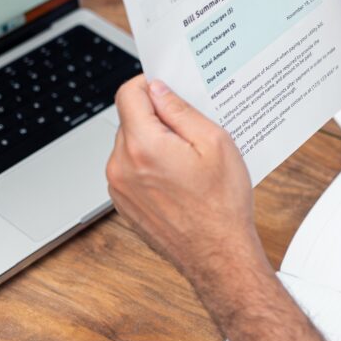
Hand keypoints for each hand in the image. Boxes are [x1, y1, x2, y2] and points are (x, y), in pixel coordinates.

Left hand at [106, 76, 266, 282]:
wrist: (218, 256)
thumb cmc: (221, 205)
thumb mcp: (214, 142)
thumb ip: (180, 110)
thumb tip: (159, 90)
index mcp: (143, 146)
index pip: (128, 93)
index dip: (149, 84)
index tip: (166, 88)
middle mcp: (121, 166)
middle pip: (130, 120)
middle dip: (157, 118)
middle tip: (191, 131)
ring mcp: (119, 189)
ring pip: (130, 145)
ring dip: (153, 143)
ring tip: (188, 161)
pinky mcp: (123, 205)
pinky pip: (131, 170)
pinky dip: (150, 167)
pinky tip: (179, 180)